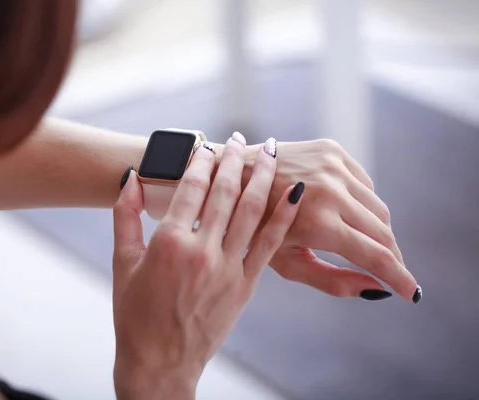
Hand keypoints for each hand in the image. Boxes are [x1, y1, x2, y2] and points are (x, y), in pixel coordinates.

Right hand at [112, 133, 302, 399]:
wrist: (160, 361)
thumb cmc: (135, 314)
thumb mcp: (123, 262)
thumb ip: (125, 216)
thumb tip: (131, 178)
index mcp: (168, 242)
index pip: (190, 188)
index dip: (201, 162)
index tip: (209, 146)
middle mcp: (201, 250)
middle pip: (224, 193)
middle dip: (235, 160)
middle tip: (242, 137)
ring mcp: (227, 268)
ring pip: (251, 211)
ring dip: (263, 177)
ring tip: (271, 150)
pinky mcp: (245, 284)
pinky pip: (269, 244)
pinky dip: (284, 216)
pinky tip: (295, 194)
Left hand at [239, 139, 418, 301]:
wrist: (231, 177)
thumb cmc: (253, 228)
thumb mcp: (288, 263)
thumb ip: (333, 280)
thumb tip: (377, 289)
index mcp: (318, 223)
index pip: (375, 255)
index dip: (399, 277)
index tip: (413, 294)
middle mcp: (331, 190)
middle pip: (383, 232)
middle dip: (390, 256)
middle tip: (390, 272)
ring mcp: (333, 166)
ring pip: (378, 208)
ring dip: (378, 231)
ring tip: (364, 244)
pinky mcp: (332, 150)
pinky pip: (365, 184)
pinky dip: (362, 203)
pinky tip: (345, 212)